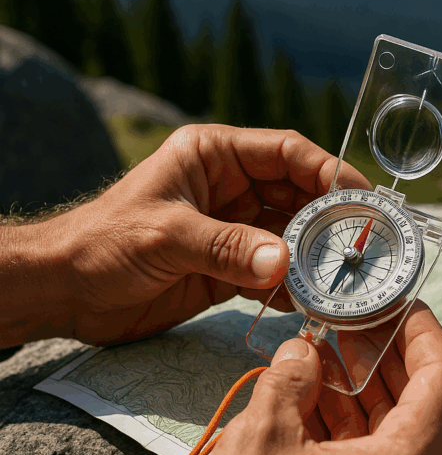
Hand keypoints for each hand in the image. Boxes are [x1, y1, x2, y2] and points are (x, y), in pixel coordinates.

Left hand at [40, 124, 368, 345]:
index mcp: (214, 156)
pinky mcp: (227, 267)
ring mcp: (231, 228)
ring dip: (315, 256)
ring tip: (345, 277)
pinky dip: (292, 286)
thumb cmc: (102, 243)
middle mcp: (229, 188)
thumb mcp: (166, 236)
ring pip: (290, 235)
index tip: (361, 196)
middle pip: (297, 194)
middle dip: (329, 217)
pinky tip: (311, 301)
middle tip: (364, 242)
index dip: (327, 170)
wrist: (63, 291)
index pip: (285, 153)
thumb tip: (285, 264)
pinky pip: (272, 272)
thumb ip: (227, 248)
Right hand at [167, 301, 441, 454]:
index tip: (405, 306)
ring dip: (362, 396)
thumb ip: (290, 383)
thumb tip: (303, 355)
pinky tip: (314, 406)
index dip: (424, 335)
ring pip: (395, 441)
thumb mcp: (257, 444)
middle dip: (385, 362)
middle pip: (421, 409)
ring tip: (323, 360)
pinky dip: (351, 436)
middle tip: (355, 326)